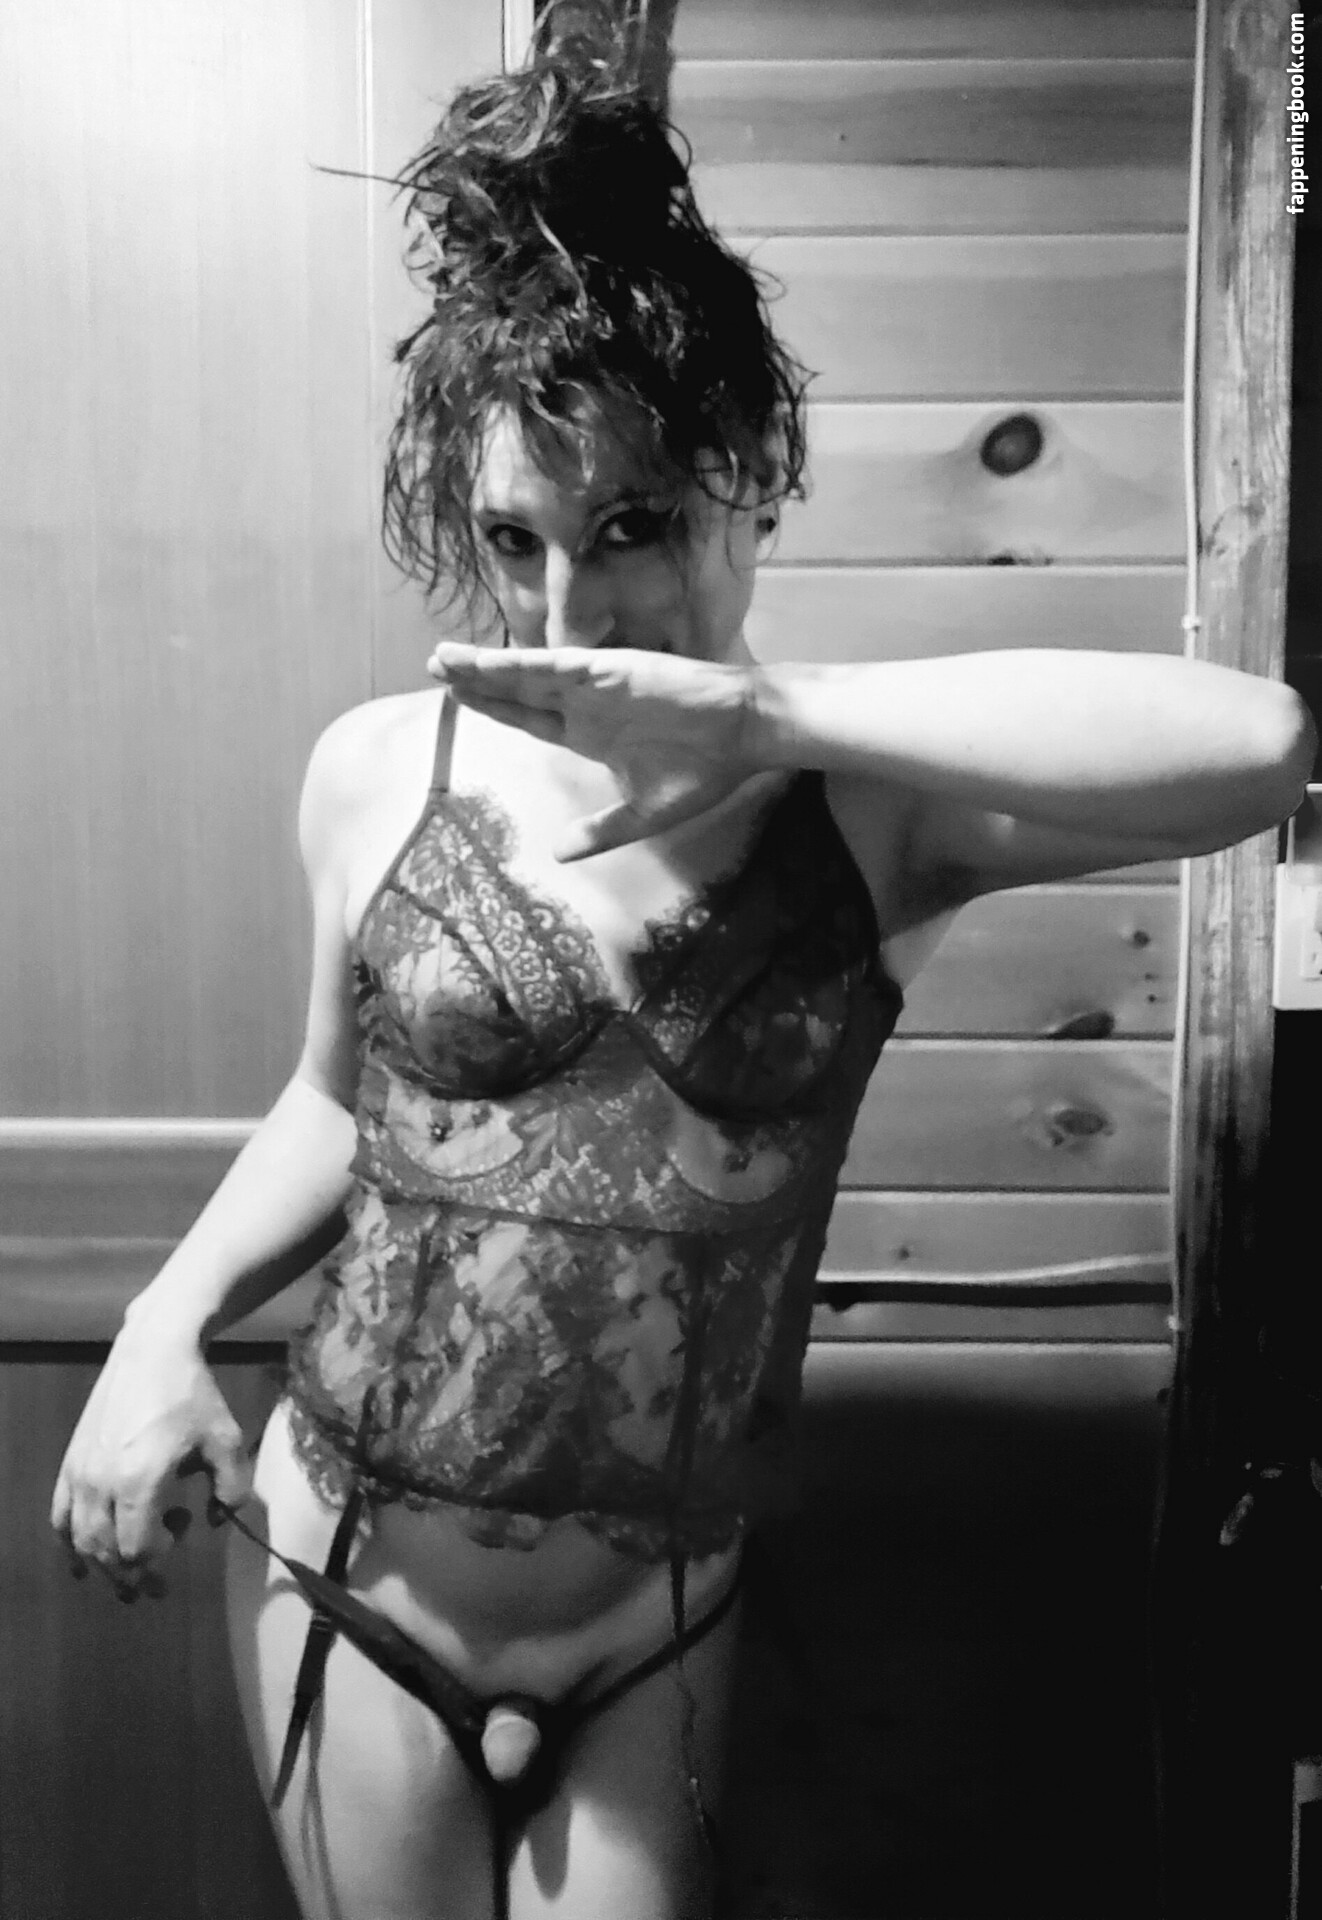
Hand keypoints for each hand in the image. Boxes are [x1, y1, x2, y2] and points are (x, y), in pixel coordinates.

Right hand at [50, 1316, 252, 1600]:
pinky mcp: (71, 1462)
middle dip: (129, 1575)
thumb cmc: (194, 1395)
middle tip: (151, 1588)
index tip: (175, 1557)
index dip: (154, 1564)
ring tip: (121, 1578)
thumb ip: (232, 1489)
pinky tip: (79, 1560)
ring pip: (80, 1538)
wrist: (153, 1351)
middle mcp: (102, 1483)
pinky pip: (60, 1515)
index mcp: (140, 1481)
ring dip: (101, 1564)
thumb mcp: (227, 1440)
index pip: (136, 1548)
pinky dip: (69, 1543)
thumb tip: (217, 1522)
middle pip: (106, 1550)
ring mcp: (81, 1473)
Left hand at [428, 643, 765, 859]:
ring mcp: (595, 684)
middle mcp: (585, 704)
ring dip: (484, 666)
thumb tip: (559, 854)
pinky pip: (554, 666)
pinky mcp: (609, 671)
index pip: (529, 717)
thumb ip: (600, 832)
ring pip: (526, 672)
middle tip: (432, 666)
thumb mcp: (643, 814)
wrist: (746, 734)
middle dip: (475, 681)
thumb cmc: (704, 770)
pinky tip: (485, 661)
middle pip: (517, 689)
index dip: (493, 707)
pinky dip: (519, 663)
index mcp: (590, 733)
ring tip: (443, 658)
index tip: (456, 699)